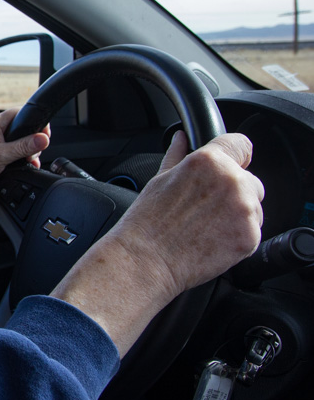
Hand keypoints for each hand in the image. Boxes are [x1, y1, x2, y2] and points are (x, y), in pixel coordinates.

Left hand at [0, 108, 49, 229]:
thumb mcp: (2, 154)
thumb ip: (24, 146)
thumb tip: (43, 138)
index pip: (20, 113)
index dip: (34, 120)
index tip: (45, 132)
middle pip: (23, 129)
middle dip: (33, 140)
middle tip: (36, 151)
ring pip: (21, 144)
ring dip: (29, 152)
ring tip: (30, 161)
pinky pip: (16, 155)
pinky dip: (23, 160)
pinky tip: (26, 167)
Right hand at [51, 131, 263, 355]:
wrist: (146, 260)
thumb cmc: (147, 223)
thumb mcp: (159, 180)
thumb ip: (177, 155)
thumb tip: (181, 138)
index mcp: (208, 162)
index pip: (241, 144)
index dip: (233, 155)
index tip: (228, 165)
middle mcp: (231, 181)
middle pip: (249, 179)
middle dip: (234, 191)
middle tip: (205, 207)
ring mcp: (244, 210)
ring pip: (253, 206)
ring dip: (238, 213)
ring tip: (206, 226)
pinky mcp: (250, 236)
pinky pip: (252, 230)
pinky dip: (237, 235)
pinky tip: (212, 239)